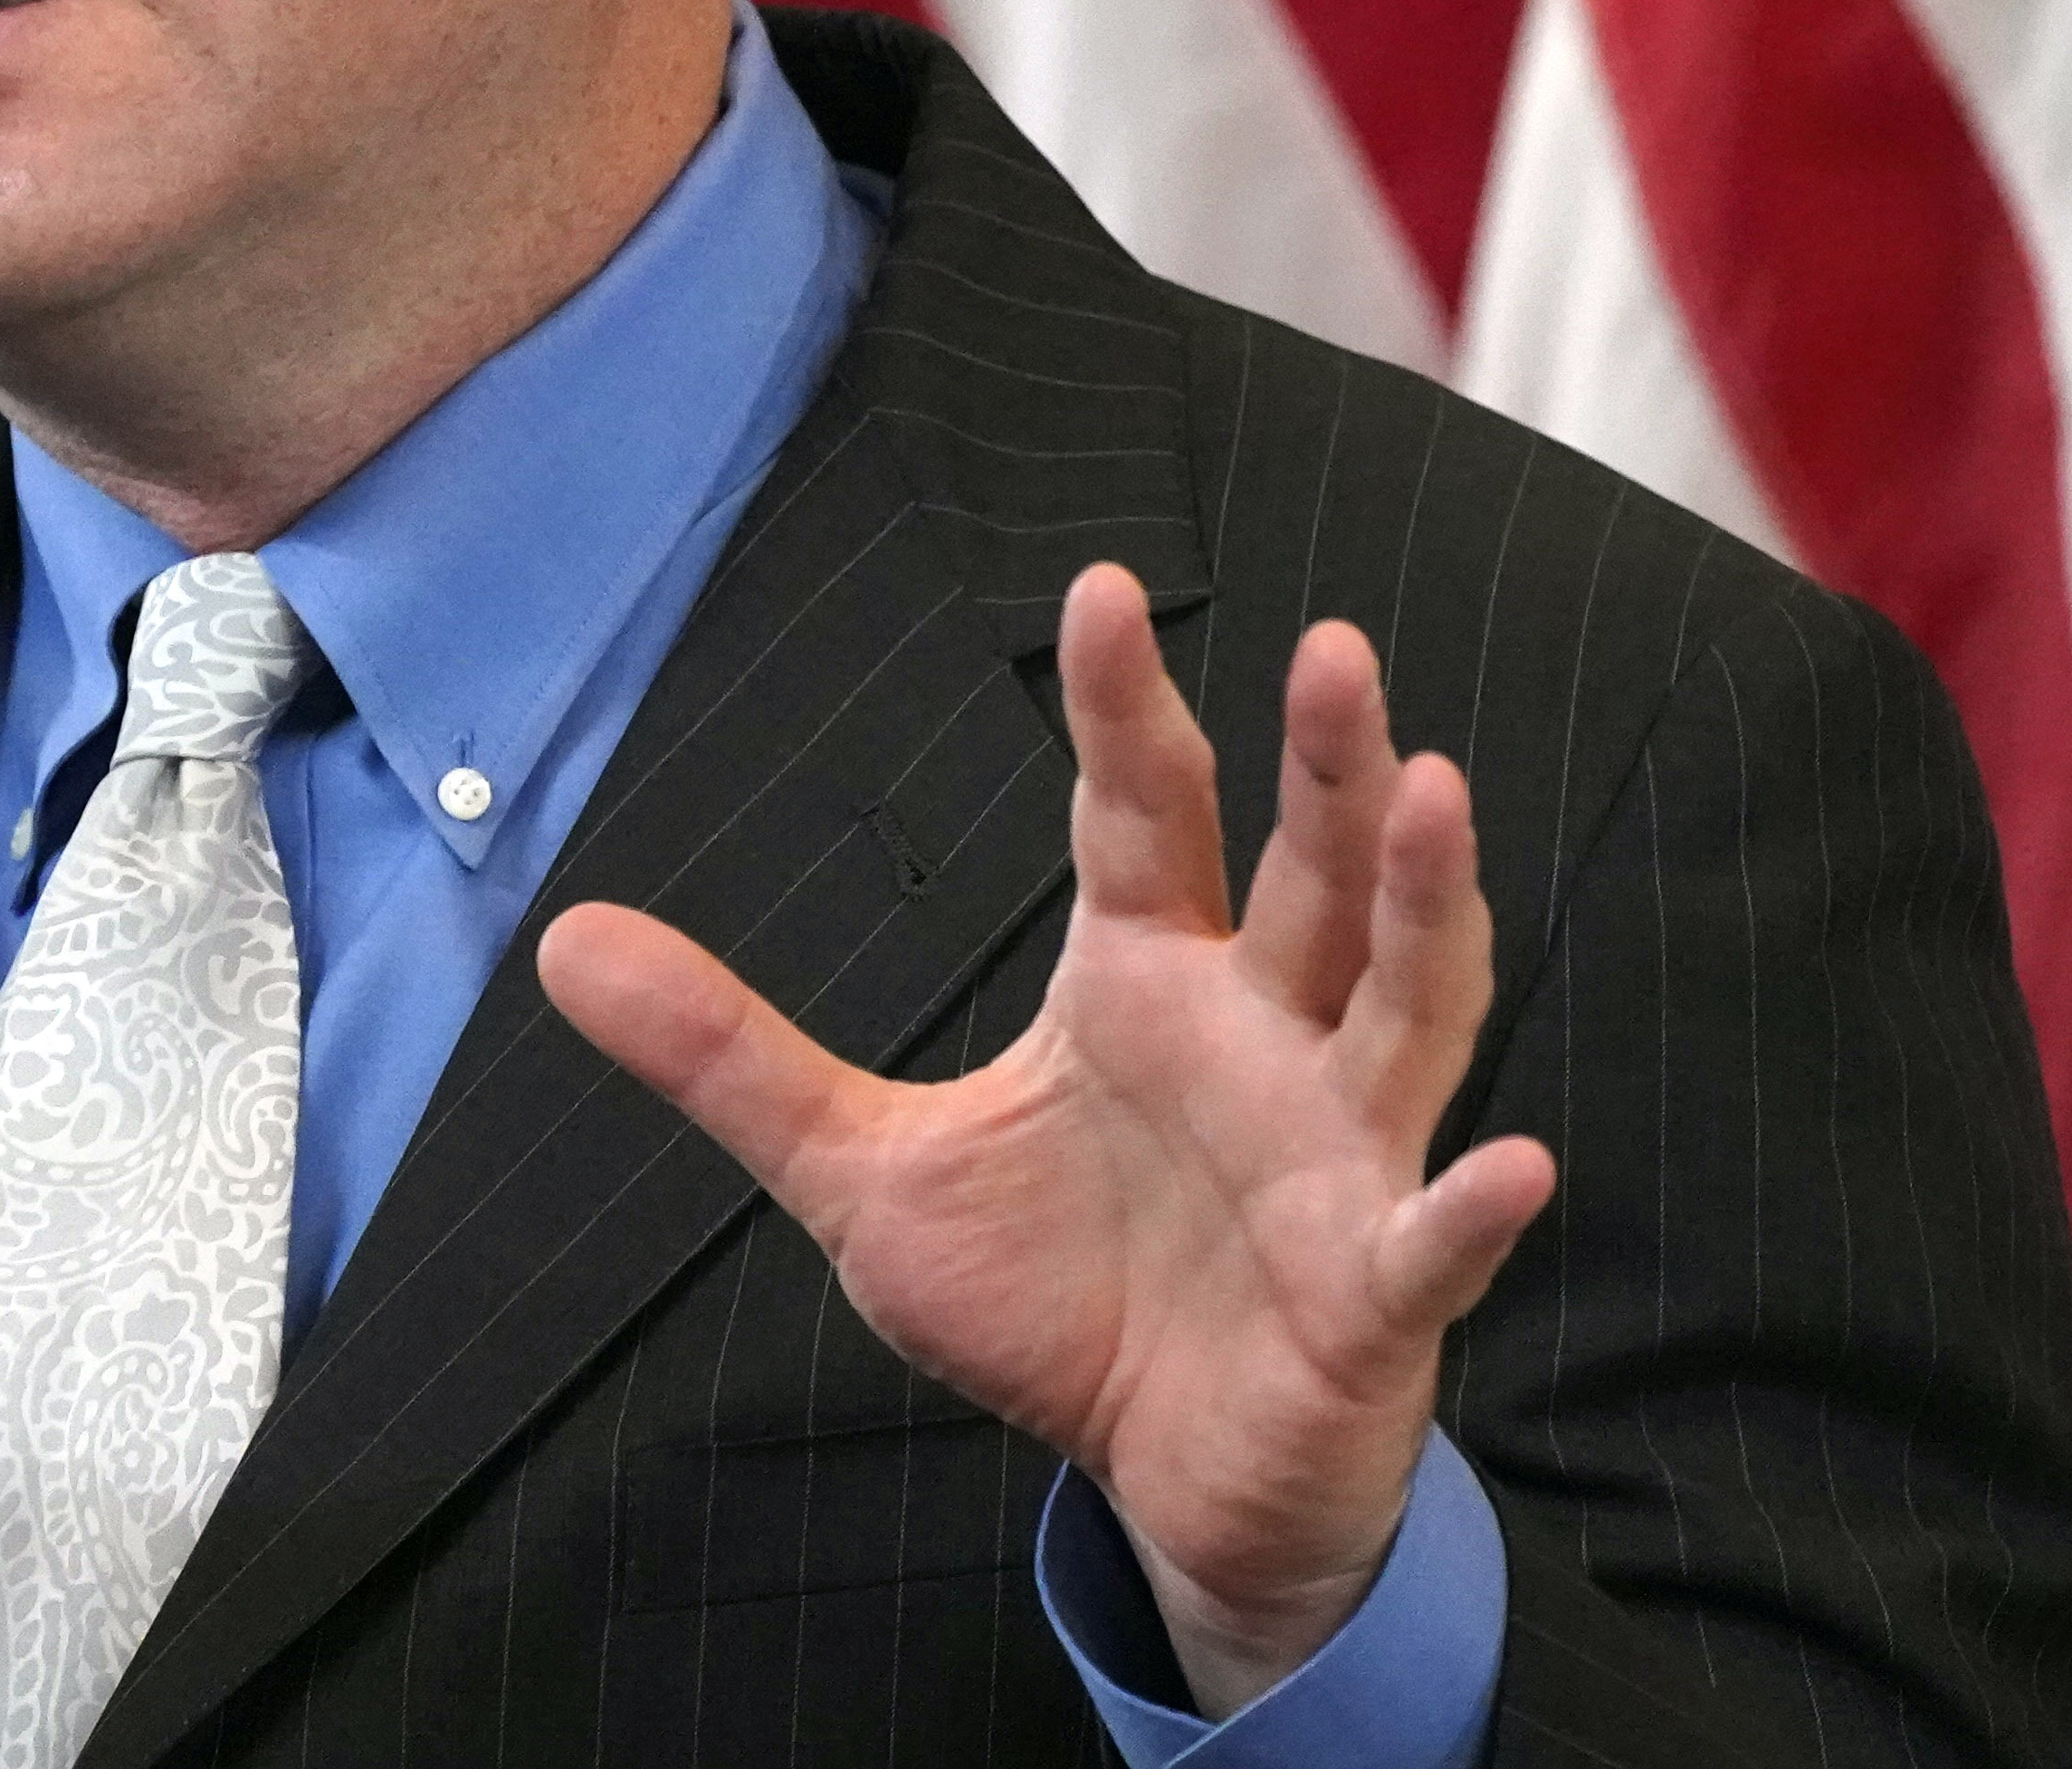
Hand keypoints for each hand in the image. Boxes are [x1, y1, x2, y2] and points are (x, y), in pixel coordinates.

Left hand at [538, 562, 1554, 1714]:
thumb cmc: (1054, 1297)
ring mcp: (1337, 1152)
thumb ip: (732, 1057)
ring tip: (1436, 799)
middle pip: (1310, 875)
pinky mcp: (1377, 1285)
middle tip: (1331, 648)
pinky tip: (1508, 1161)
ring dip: (1425, 909)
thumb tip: (563, 941)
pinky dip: (1474, 1204)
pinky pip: (1435, 1237)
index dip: (1125, 708)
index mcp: (1146, 982)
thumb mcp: (864, 1172)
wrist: (1161, 1479)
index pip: (1142, 816)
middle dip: (1326, 763)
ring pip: (1403, 1005)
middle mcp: (1262, 1037)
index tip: (1099, 591)